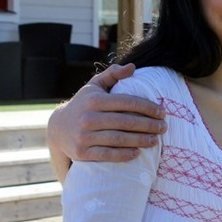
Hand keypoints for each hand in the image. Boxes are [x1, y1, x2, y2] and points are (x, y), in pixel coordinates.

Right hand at [47, 64, 166, 180]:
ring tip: (155, 140)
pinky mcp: (82, 153)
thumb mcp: (94, 86)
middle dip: (149, 125)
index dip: (148, 108)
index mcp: (95, 100)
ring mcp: (84, 136)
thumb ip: (113, 74)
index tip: (162, 112)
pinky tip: (137, 152)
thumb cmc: (84, 104)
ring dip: (140, 140)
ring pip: (118, 139)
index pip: (127, 102)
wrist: (57, 128)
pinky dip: (124, 154)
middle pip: (126, 122)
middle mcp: (88, 118)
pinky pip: (107, 155)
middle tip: (164, 128)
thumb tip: (133, 67)